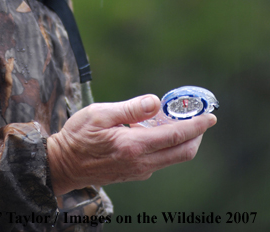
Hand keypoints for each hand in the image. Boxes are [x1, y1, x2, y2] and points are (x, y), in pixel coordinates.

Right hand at [47, 94, 216, 195]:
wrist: (63, 165)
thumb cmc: (78, 136)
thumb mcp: (100, 114)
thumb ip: (131, 108)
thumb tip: (156, 102)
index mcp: (134, 145)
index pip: (176, 136)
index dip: (196, 125)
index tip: (210, 116)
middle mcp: (141, 162)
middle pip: (183, 152)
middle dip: (196, 134)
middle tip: (199, 116)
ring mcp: (139, 170)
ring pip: (173, 158)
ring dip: (183, 140)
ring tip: (179, 118)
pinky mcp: (134, 173)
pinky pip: (160, 160)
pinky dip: (168, 145)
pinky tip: (158, 130)